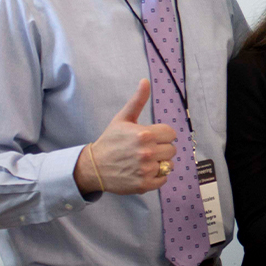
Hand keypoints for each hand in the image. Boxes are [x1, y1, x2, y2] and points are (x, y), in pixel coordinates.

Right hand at [74, 79, 176, 194]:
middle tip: (147, 149)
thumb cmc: (110, 140)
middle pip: (172, 149)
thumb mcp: (123, 118)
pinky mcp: (144, 184)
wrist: (94, 166)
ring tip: (145, 161)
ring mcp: (146, 170)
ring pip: (169, 165)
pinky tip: (144, 171)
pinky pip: (163, 179)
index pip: (171, 134)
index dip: (163, 135)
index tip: (152, 137)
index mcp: (145, 134)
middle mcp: (147, 152)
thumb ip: (137, 100)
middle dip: (162, 148)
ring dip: (160, 163)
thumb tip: (145, 81)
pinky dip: (157, 177)